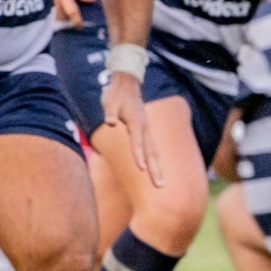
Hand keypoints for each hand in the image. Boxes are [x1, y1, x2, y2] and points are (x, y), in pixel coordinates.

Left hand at [100, 71, 163, 186]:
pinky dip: (156, 161)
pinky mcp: (146, 132)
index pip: (138, 141)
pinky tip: (157, 171)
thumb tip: (110, 122)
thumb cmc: (115, 95)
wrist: (127, 84)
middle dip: (156, 169)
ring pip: (155, 152)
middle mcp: (145, 128)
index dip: (139, 155)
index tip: (141, 169)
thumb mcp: (109, 101)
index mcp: (135, 122)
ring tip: (161, 184)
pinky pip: (153, 149)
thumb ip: (110, 112)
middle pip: (152, 152)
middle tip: (160, 185)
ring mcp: (147, 131)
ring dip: (158, 168)